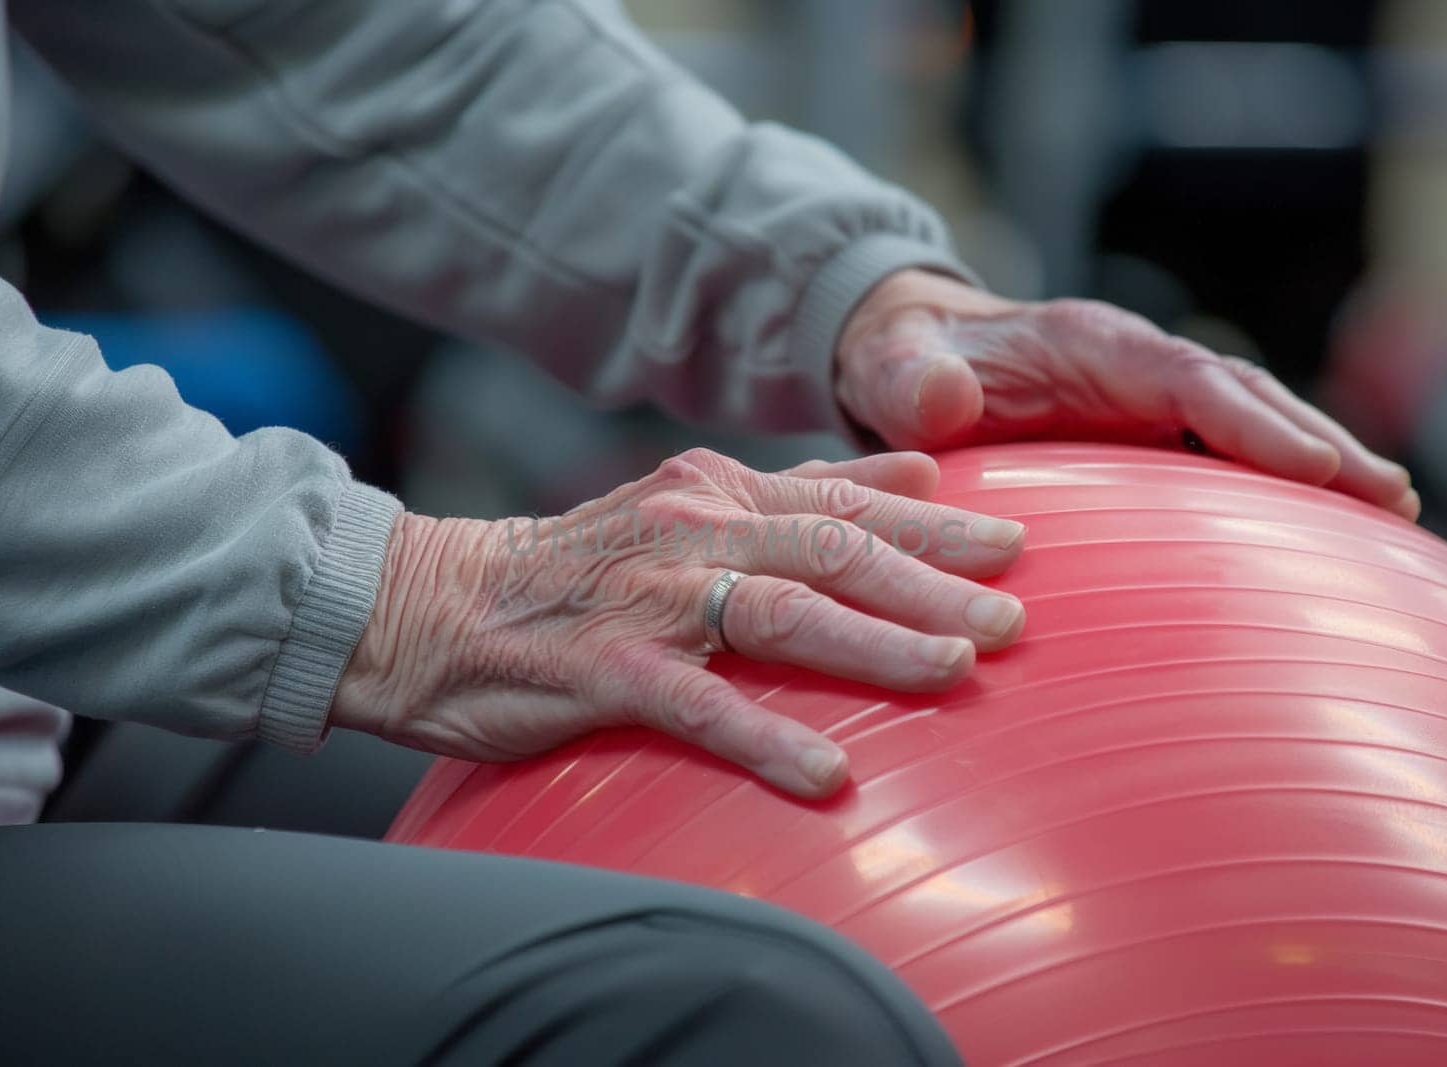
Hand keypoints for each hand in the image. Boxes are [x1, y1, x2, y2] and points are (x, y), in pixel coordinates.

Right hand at [331, 449, 1024, 797]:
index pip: (840, 502)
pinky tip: (827, 776)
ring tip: (954, 673)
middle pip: (831, 551)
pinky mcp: (605, 667)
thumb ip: (797, 493)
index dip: (931, 525)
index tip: (1012, 541)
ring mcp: (650, 598)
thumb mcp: (688, 507)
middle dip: (929, 582)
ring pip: (780, 614)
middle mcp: (692, 529)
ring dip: (873, 644)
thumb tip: (915, 476)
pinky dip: (765, 739)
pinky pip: (698, 705)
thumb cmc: (576, 569)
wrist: (434, 603)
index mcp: (715, 490)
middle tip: (1012, 616)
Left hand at [836, 270, 1418, 519]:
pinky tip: (1321, 542)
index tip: (1314, 466)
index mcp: (1090, 346)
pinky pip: (1219, 467)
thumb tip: (945, 399)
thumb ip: (910, 382)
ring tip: (1392, 519)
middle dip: (1320, 445)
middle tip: (1391, 500)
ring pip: (1248, 434)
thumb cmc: (901, 366)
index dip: (1251, 420)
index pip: (1187, 378)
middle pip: (1245, 401)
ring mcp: (1147, 408)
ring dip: (1319, 471)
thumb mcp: (889, 369)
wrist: (907, 364)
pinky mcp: (1144, 445)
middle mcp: (1136, 370)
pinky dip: (1273, 497)